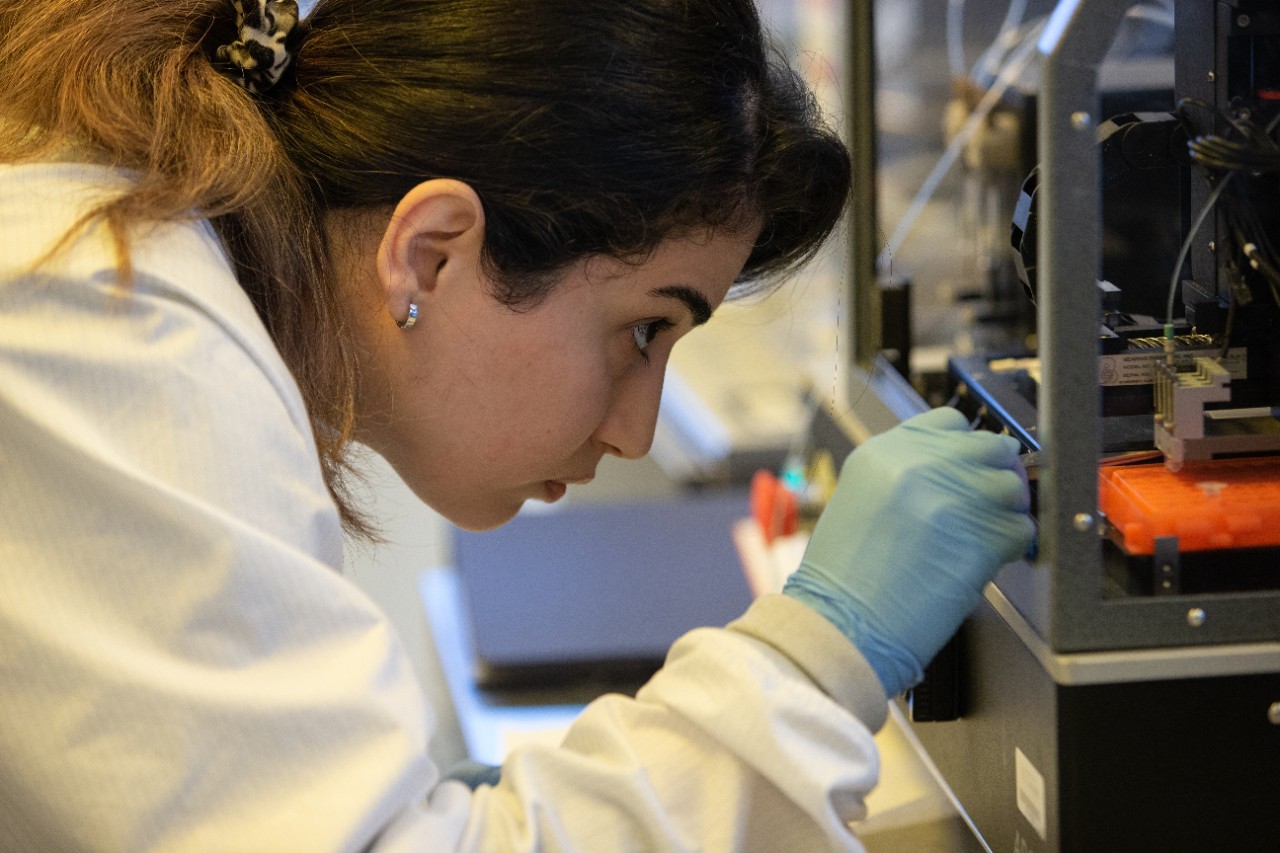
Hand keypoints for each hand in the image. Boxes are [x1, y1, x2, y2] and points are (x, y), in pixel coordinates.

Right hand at [783, 407, 1033, 697]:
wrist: (843, 623)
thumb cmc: (845, 577)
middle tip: (985, 507)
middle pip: (991, 447)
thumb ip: (909, 473)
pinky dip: (1011, 547)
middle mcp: (921, 463)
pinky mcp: (983, 534)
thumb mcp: (862, 500)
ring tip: (980, 539)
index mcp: (885, 451)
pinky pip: (1021, 529)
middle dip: (993, 476)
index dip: (965, 449)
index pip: (950, 423)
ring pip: (1012, 487)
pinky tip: (983, 562)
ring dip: (1005, 513)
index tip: (968, 469)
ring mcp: (955, 495)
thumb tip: (962, 469)